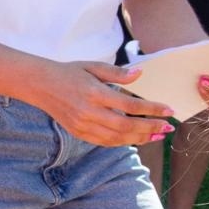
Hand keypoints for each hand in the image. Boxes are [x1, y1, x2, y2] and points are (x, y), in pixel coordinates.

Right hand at [32, 61, 175, 146]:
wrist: (40, 85)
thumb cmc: (69, 72)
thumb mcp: (93, 66)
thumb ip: (117, 73)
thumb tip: (139, 74)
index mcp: (94, 93)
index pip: (130, 105)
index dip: (152, 109)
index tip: (168, 110)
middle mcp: (89, 112)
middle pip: (126, 125)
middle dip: (150, 128)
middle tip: (167, 128)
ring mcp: (83, 125)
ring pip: (117, 138)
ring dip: (140, 138)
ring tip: (156, 136)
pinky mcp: (79, 133)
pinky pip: (105, 142)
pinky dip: (122, 142)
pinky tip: (135, 138)